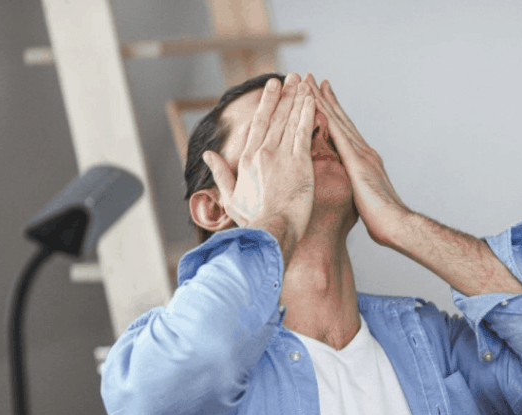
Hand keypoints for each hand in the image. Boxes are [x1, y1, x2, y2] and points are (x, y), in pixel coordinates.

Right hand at [204, 73, 316, 238]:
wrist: (271, 231)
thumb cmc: (253, 221)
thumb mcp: (230, 196)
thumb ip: (221, 172)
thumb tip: (208, 155)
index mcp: (247, 159)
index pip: (258, 124)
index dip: (266, 103)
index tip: (272, 88)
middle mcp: (263, 152)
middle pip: (275, 116)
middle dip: (284, 95)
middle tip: (292, 77)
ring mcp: (281, 156)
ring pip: (290, 120)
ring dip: (298, 99)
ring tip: (304, 82)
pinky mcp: (300, 163)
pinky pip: (304, 132)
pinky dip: (308, 114)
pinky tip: (312, 100)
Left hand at [306, 74, 410, 245]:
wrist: (396, 224)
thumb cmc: (383, 222)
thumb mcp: (365, 200)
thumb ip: (358, 188)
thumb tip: (354, 192)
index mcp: (364, 161)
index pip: (344, 132)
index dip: (333, 113)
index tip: (321, 97)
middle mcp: (364, 151)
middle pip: (340, 119)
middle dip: (325, 99)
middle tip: (312, 79)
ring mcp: (361, 154)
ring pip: (337, 120)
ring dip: (321, 100)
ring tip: (308, 81)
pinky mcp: (357, 160)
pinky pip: (337, 134)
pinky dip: (325, 116)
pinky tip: (314, 104)